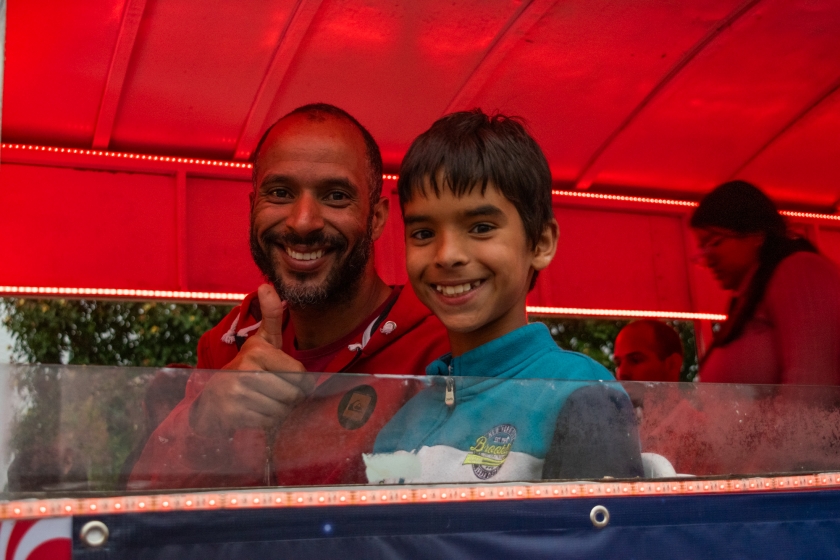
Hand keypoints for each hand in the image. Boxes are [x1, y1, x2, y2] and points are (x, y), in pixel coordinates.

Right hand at [191, 284, 314, 436]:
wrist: (212, 398)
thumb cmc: (247, 367)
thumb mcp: (262, 341)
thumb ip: (270, 316)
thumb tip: (265, 285)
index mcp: (257, 350)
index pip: (300, 374)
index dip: (300, 382)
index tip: (286, 380)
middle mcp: (245, 369)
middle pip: (291, 394)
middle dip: (288, 399)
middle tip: (275, 394)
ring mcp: (236, 392)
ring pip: (280, 410)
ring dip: (278, 411)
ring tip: (263, 401)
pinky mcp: (231, 414)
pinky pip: (267, 422)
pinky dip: (265, 421)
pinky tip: (254, 412)